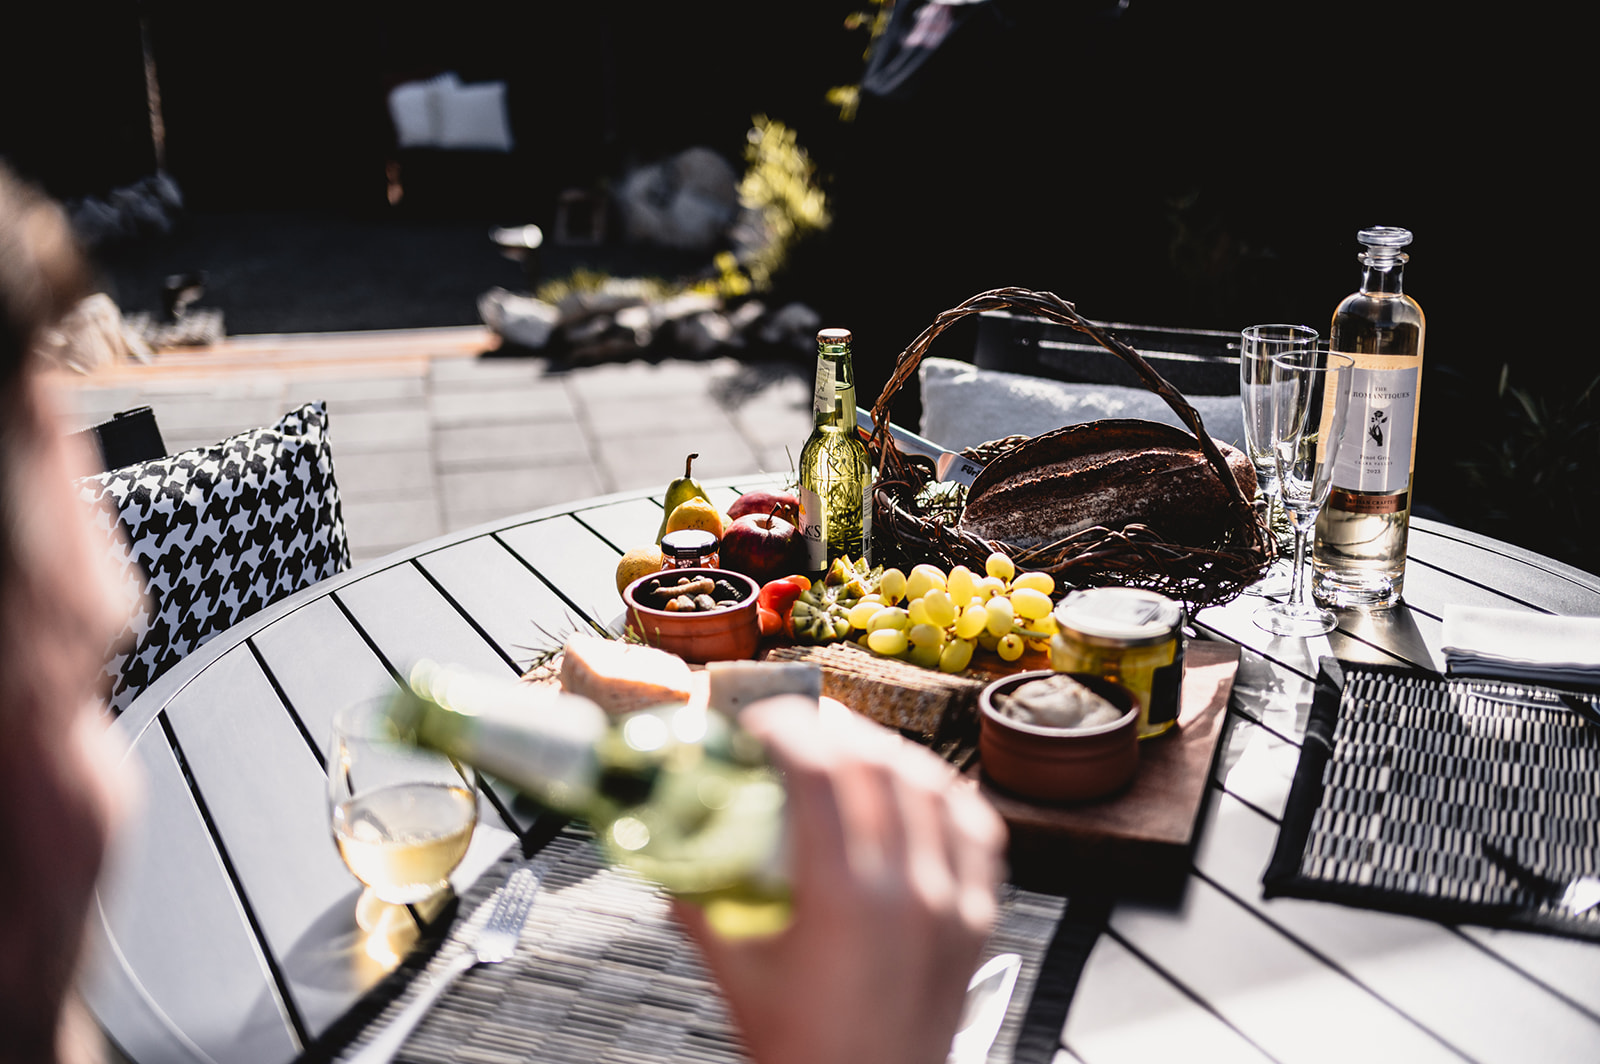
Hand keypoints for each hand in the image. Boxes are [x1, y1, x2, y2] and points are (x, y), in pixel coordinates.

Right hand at [674, 696, 1007, 1063]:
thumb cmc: (801, 1053)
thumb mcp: (735, 975)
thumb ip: (697, 904)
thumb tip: (662, 846)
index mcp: (841, 902)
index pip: (820, 773)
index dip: (788, 728)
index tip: (760, 722)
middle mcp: (906, 892)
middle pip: (876, 765)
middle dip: (832, 728)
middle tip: (798, 724)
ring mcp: (952, 903)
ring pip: (932, 785)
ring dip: (887, 751)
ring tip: (851, 746)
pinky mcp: (978, 919)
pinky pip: (976, 829)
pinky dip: (944, 793)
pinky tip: (917, 786)